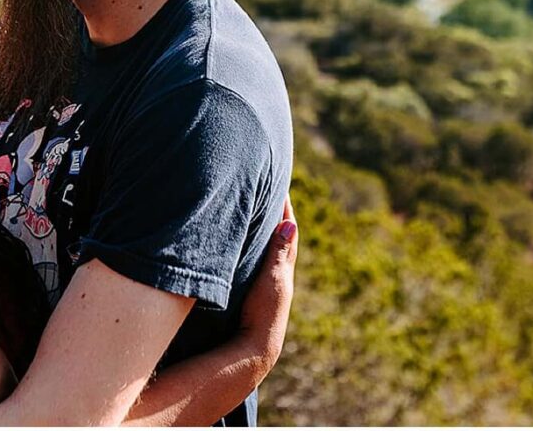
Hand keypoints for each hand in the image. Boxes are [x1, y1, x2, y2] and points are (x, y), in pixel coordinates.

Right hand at [238, 205, 297, 376]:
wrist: (254, 350)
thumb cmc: (264, 314)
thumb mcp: (272, 280)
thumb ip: (278, 254)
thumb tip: (290, 223)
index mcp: (284, 266)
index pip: (288, 229)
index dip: (284, 207)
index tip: (280, 182)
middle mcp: (278, 272)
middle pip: (279, 236)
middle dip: (275, 213)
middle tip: (268, 188)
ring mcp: (266, 283)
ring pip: (268, 248)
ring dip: (264, 229)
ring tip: (254, 207)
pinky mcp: (254, 292)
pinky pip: (257, 261)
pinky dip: (254, 247)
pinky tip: (242, 243)